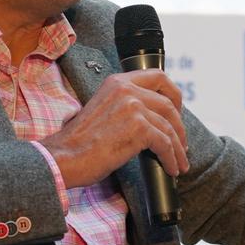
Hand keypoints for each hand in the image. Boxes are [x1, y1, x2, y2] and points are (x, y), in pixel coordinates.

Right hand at [40, 70, 188, 188]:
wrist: (63, 157)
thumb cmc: (79, 142)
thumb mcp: (103, 109)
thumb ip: (125, 105)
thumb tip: (150, 118)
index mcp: (118, 82)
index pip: (158, 76)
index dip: (174, 94)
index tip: (177, 110)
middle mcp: (127, 89)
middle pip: (169, 103)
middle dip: (179, 126)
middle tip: (181, 142)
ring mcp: (134, 107)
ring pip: (169, 126)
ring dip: (178, 147)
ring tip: (180, 162)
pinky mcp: (138, 128)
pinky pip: (165, 144)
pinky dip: (171, 158)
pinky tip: (171, 167)